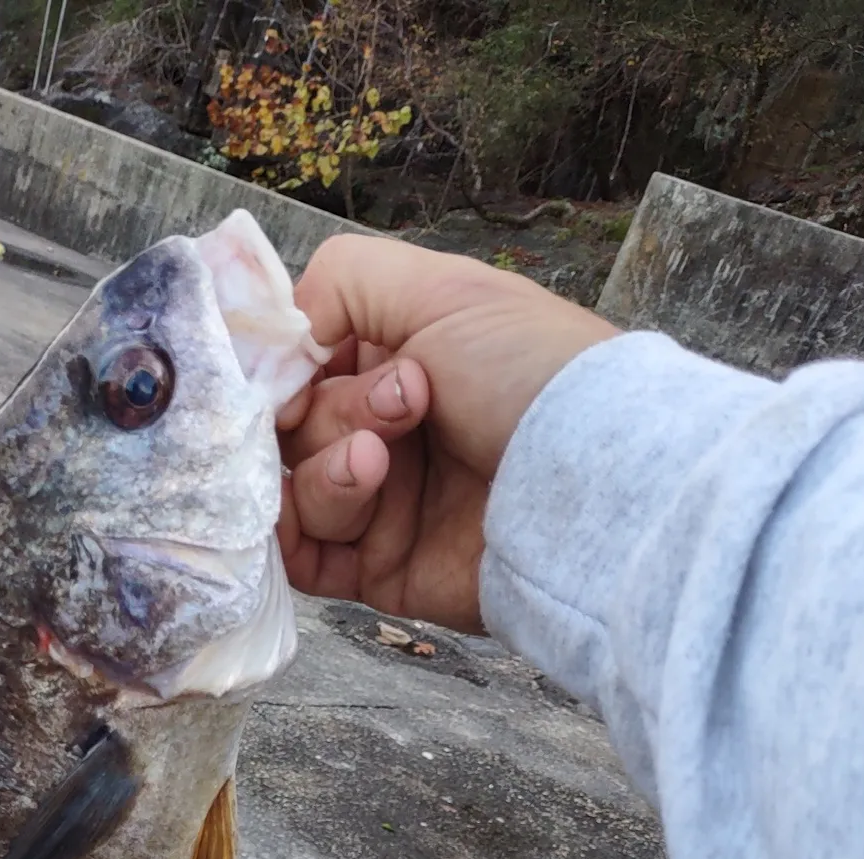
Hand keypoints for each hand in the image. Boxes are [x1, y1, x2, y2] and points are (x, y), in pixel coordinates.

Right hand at [277, 235, 618, 633]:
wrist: (588, 485)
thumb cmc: (530, 373)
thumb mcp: (444, 289)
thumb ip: (344, 281)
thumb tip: (274, 336)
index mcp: (397, 363)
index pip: (301, 369)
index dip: (289, 369)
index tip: (302, 367)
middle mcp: (385, 435)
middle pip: (294, 432)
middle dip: (336, 415)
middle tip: (404, 408)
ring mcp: (382, 507)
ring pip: (295, 493)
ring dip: (328, 473)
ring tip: (380, 465)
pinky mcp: (379, 571)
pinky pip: (302, 563)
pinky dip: (291, 539)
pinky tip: (316, 515)